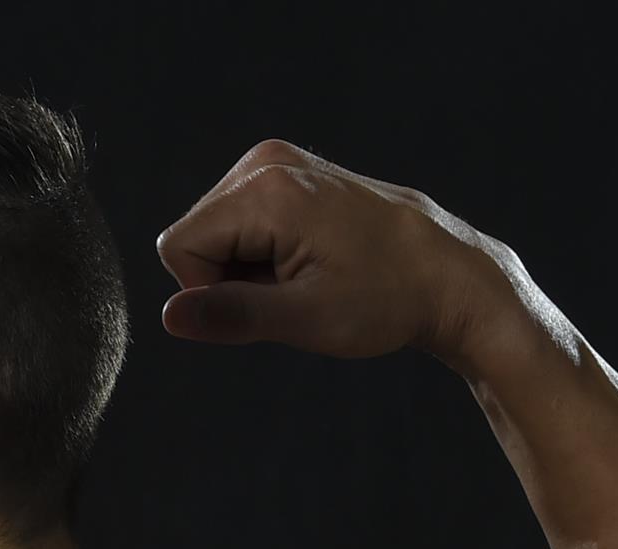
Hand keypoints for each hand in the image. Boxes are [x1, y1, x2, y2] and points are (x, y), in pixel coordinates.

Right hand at [154, 138, 511, 363]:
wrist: (448, 274)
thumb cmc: (387, 298)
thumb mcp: (306, 319)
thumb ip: (230, 314)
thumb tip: (169, 317)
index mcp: (267, 190)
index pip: (180, 249)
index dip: (210, 292)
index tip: (270, 302)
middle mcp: (265, 162)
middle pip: (195, 236)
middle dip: (229, 277)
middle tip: (294, 290)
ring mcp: (278, 161)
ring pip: (215, 232)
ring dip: (247, 269)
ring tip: (306, 275)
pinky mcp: (289, 171)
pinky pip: (240, 222)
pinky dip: (263, 252)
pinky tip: (308, 260)